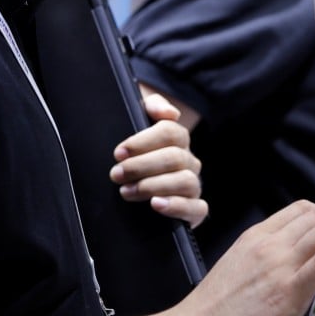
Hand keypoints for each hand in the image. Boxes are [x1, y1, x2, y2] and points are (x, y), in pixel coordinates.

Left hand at [110, 93, 206, 226]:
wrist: (136, 184)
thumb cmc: (136, 152)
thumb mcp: (139, 121)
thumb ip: (153, 106)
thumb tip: (169, 113)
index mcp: (178, 139)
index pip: (169, 132)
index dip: (143, 141)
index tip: (118, 152)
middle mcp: (189, 161)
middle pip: (174, 158)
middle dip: (141, 166)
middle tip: (116, 174)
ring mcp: (193, 185)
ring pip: (186, 181)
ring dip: (154, 186)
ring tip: (127, 191)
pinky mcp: (194, 209)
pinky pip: (198, 208)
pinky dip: (178, 206)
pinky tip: (155, 204)